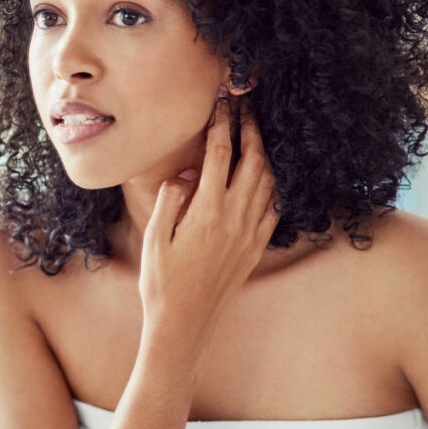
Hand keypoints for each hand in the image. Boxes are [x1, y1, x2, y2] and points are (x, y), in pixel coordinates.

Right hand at [138, 100, 280, 340]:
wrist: (183, 324)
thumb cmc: (161, 282)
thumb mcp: (154, 237)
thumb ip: (170, 199)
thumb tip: (184, 174)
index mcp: (207, 212)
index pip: (219, 154)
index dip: (222, 124)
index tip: (222, 104)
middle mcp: (234, 219)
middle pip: (252, 161)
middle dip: (251, 131)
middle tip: (246, 110)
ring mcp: (249, 234)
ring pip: (268, 183)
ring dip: (264, 155)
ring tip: (256, 137)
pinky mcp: (255, 249)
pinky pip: (273, 209)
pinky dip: (273, 186)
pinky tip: (266, 177)